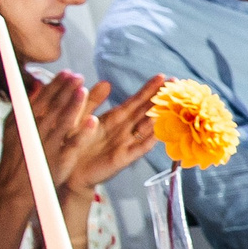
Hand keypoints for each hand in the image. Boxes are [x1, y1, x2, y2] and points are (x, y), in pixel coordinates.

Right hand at [0, 72, 102, 202]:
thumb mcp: (16, 129)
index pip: (42, 100)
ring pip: (61, 123)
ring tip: (84, 90)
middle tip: (78, 76)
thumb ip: (26, 107)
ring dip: (73, 106)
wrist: (13, 188)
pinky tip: (93, 121)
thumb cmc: (17, 156)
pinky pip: (72, 146)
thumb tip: (36, 85)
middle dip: (65, 90)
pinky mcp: (58, 161)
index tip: (67, 72)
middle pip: (52, 108)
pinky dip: (81, 133)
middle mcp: (34, 132)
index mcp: (24, 122)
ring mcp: (47, 146)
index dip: (55, 85)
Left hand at [55, 75, 162, 192]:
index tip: (163, 77)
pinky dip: (148, 141)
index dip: (149, 89)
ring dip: (159, 117)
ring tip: (173, 106)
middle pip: (145, 111)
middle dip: (161, 98)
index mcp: (114, 118)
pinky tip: (159, 134)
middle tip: (178, 86)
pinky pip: (138, 149)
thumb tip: (106, 83)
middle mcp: (124, 129)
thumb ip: (91, 101)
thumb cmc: (74, 144)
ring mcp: (125, 144)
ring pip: (146, 128)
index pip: (136, 101)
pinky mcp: (121, 159)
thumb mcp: (79, 117)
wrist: (69, 171)